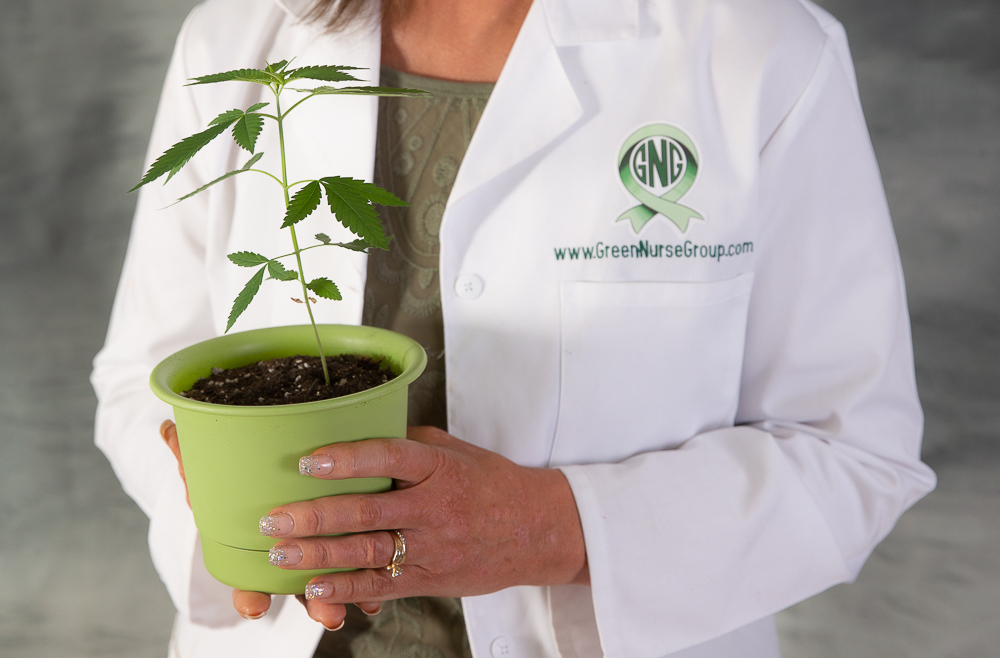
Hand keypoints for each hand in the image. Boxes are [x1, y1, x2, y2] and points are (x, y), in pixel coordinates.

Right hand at [160, 420, 378, 622]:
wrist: (257, 465)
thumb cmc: (232, 471)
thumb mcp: (211, 463)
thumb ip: (191, 450)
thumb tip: (167, 428)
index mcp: (249, 545)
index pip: (245, 580)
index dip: (249, 596)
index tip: (257, 608)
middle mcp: (284, 556)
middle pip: (297, 587)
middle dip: (313, 603)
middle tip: (329, 616)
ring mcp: (314, 553)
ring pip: (328, 581)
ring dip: (345, 596)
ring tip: (359, 608)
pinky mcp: (343, 539)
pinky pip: (358, 565)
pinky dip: (369, 583)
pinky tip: (378, 596)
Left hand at [254, 426, 588, 628]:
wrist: (534, 530)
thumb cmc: (489, 483)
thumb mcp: (454, 450)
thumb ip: (408, 443)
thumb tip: (357, 432)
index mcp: (439, 467)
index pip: (390, 458)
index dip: (347, 459)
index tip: (309, 460)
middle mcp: (434, 507)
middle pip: (368, 512)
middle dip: (315, 516)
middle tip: (274, 516)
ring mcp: (431, 547)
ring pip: (367, 552)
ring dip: (319, 554)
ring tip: (279, 552)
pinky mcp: (429, 578)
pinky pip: (382, 586)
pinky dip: (347, 588)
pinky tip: (316, 587)